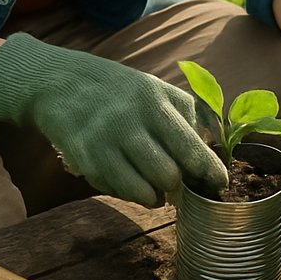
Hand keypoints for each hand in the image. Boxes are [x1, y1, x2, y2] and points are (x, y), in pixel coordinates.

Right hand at [0, 34, 226, 207]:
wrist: (60, 82)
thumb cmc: (120, 90)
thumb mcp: (156, 89)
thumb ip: (188, 116)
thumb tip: (213, 151)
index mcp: (154, 102)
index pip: (190, 146)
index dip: (209, 172)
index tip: (220, 185)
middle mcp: (130, 122)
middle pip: (169, 176)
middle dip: (180, 188)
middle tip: (180, 186)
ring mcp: (105, 143)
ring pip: (145, 191)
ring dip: (157, 196)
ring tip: (158, 189)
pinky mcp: (85, 160)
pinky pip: (118, 192)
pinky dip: (131, 194)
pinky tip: (131, 181)